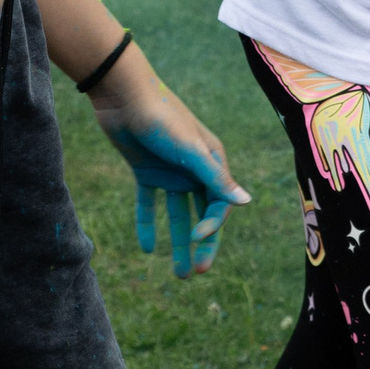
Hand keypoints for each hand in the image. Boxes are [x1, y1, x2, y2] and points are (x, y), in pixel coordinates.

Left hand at [88, 51, 250, 276]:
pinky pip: (149, 203)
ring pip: (178, 212)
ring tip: (177, 273)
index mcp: (212, 161)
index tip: (198, 239)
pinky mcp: (146, 171)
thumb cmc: (161, 117)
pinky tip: (146, 247)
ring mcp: (171, 171)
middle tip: (197, 273)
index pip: (220, 202)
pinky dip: (148, 223)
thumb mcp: (189, 151)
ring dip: (179, 240)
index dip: (213, 224)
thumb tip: (246, 203)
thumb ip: (215, 178)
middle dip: (203, 243)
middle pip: (204, 212)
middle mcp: (195, 168)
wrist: (123, 95)